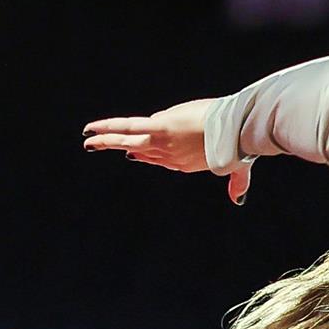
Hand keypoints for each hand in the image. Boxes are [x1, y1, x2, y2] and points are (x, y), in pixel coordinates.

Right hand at [83, 100, 249, 203]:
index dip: (145, 156)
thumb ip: (236, 183)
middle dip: (119, 148)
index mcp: (186, 163)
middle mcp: (171, 157)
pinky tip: (92, 129)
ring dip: (107, 139)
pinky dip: (109, 128)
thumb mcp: (238, 167)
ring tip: (89, 139)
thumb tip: (237, 200)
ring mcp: (163, 144)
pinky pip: (129, 128)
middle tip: (98, 146)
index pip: (160, 160)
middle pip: (141, 152)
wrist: (238, 132)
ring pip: (129, 141)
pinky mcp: (159, 129)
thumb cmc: (240, 146)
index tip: (132, 152)